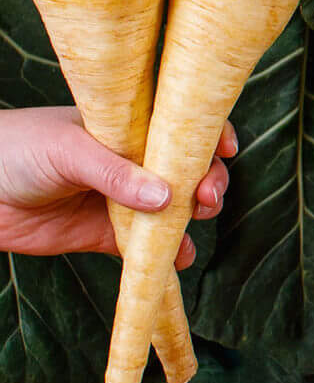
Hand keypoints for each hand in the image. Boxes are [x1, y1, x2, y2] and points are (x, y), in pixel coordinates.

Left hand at [0, 106, 233, 261]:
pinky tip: (176, 258)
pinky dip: (165, 255)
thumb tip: (167, 196)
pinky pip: (143, 247)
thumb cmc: (18, 149)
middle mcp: (131, 161)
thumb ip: (116, 172)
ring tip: (196, 220)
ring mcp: (119, 198)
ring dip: (192, 216)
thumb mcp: (69, 148)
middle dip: (206, 179)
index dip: (208, 133)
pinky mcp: (103, 234)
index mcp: (128, 126)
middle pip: (186, 169)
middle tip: (207, 194)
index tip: (225, 148)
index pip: (179, 124)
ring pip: (172, 208)